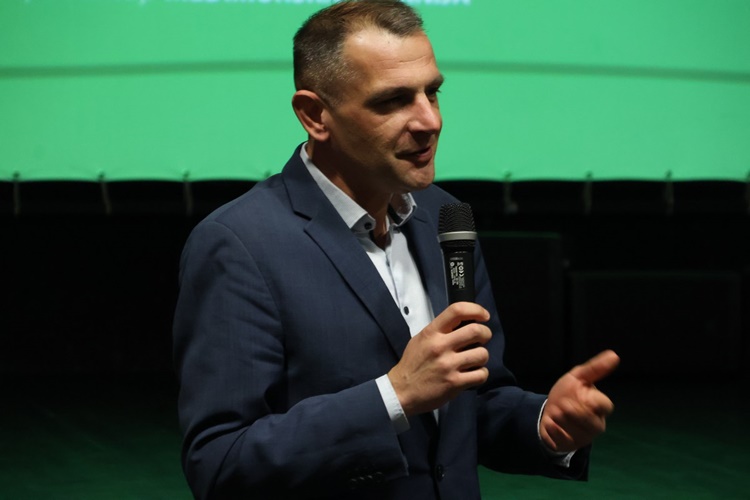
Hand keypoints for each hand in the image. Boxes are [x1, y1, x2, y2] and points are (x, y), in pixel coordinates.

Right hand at [388, 302, 491, 416]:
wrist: (402, 391)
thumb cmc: (412, 365)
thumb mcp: (420, 340)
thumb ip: (439, 331)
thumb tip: (462, 324)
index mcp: (431, 333)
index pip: (457, 310)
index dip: (476, 310)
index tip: (483, 315)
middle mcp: (440, 346)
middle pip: (476, 331)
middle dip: (485, 334)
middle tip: (482, 339)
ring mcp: (448, 365)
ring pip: (482, 354)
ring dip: (482, 357)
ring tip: (474, 360)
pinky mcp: (455, 383)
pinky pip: (481, 374)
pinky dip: (481, 374)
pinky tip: (473, 374)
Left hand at [540, 350, 619, 452]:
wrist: (548, 411)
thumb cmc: (568, 393)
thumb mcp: (577, 377)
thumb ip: (594, 369)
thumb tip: (614, 355)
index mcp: (600, 406)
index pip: (605, 405)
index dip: (590, 400)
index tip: (579, 393)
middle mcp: (597, 424)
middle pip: (591, 421)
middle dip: (571, 410)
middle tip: (562, 403)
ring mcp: (585, 437)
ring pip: (576, 430)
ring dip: (560, 418)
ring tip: (556, 411)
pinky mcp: (572, 445)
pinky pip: (563, 439)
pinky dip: (553, 428)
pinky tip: (551, 422)